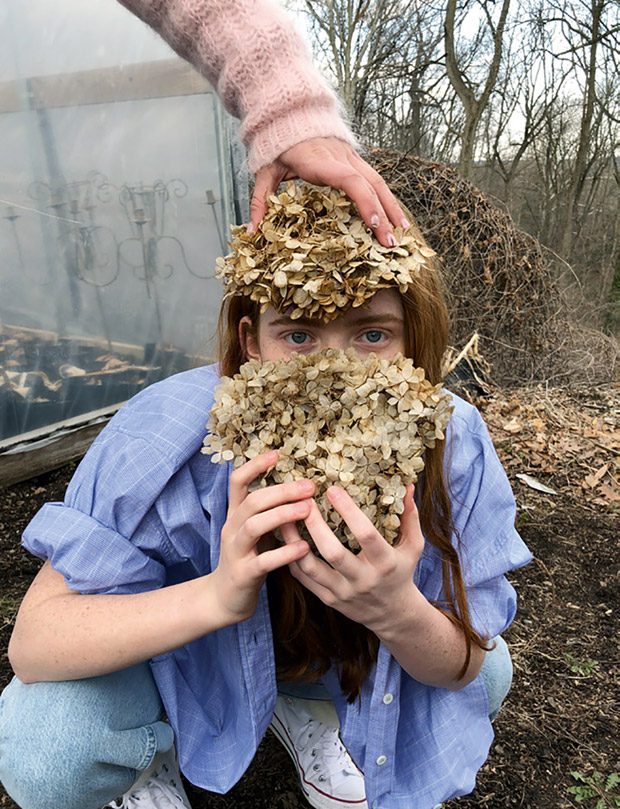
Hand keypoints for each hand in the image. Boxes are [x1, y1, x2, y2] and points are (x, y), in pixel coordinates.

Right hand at [212, 451, 311, 623]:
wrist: (223, 599)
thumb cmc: (247, 558)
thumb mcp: (254, 530)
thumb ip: (268, 510)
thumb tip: (299, 488)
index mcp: (236, 515)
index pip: (237, 482)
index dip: (255, 466)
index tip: (277, 454)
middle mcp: (232, 528)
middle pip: (252, 501)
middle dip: (282, 491)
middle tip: (309, 486)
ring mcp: (236, 551)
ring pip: (254, 526)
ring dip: (283, 515)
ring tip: (308, 510)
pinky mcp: (244, 574)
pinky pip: (263, 561)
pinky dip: (284, 553)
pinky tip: (303, 548)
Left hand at [249, 137, 408, 247]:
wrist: (288, 111)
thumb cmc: (277, 146)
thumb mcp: (264, 172)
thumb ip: (259, 201)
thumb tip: (252, 233)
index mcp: (321, 163)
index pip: (350, 181)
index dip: (364, 202)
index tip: (374, 224)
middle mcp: (342, 159)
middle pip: (372, 185)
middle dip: (385, 214)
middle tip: (391, 243)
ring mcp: (351, 157)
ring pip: (379, 181)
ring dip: (392, 207)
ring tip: (402, 232)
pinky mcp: (355, 158)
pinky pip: (376, 179)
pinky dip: (387, 198)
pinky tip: (394, 216)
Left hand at [281, 484, 423, 631]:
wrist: (393, 614)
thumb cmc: (402, 572)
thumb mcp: (413, 546)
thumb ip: (410, 517)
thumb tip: (408, 486)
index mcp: (385, 563)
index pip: (365, 534)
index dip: (348, 511)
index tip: (332, 489)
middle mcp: (363, 579)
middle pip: (333, 552)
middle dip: (316, 524)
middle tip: (304, 501)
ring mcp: (343, 592)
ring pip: (311, 567)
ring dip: (294, 541)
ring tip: (285, 517)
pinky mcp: (329, 599)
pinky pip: (304, 578)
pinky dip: (292, 557)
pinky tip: (286, 537)